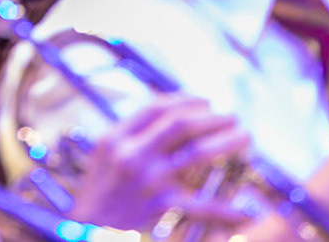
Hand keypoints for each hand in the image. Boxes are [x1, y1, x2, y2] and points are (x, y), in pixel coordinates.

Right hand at [68, 93, 251, 232]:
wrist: (85, 230)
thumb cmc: (97, 190)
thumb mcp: (104, 152)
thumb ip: (131, 133)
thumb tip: (167, 114)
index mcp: (118, 136)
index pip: (156, 108)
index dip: (185, 100)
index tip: (206, 101)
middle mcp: (134, 153)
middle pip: (180, 124)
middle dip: (210, 117)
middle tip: (232, 115)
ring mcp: (149, 180)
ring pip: (196, 154)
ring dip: (225, 142)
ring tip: (244, 136)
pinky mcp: (161, 207)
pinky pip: (200, 206)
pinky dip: (224, 209)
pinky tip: (244, 210)